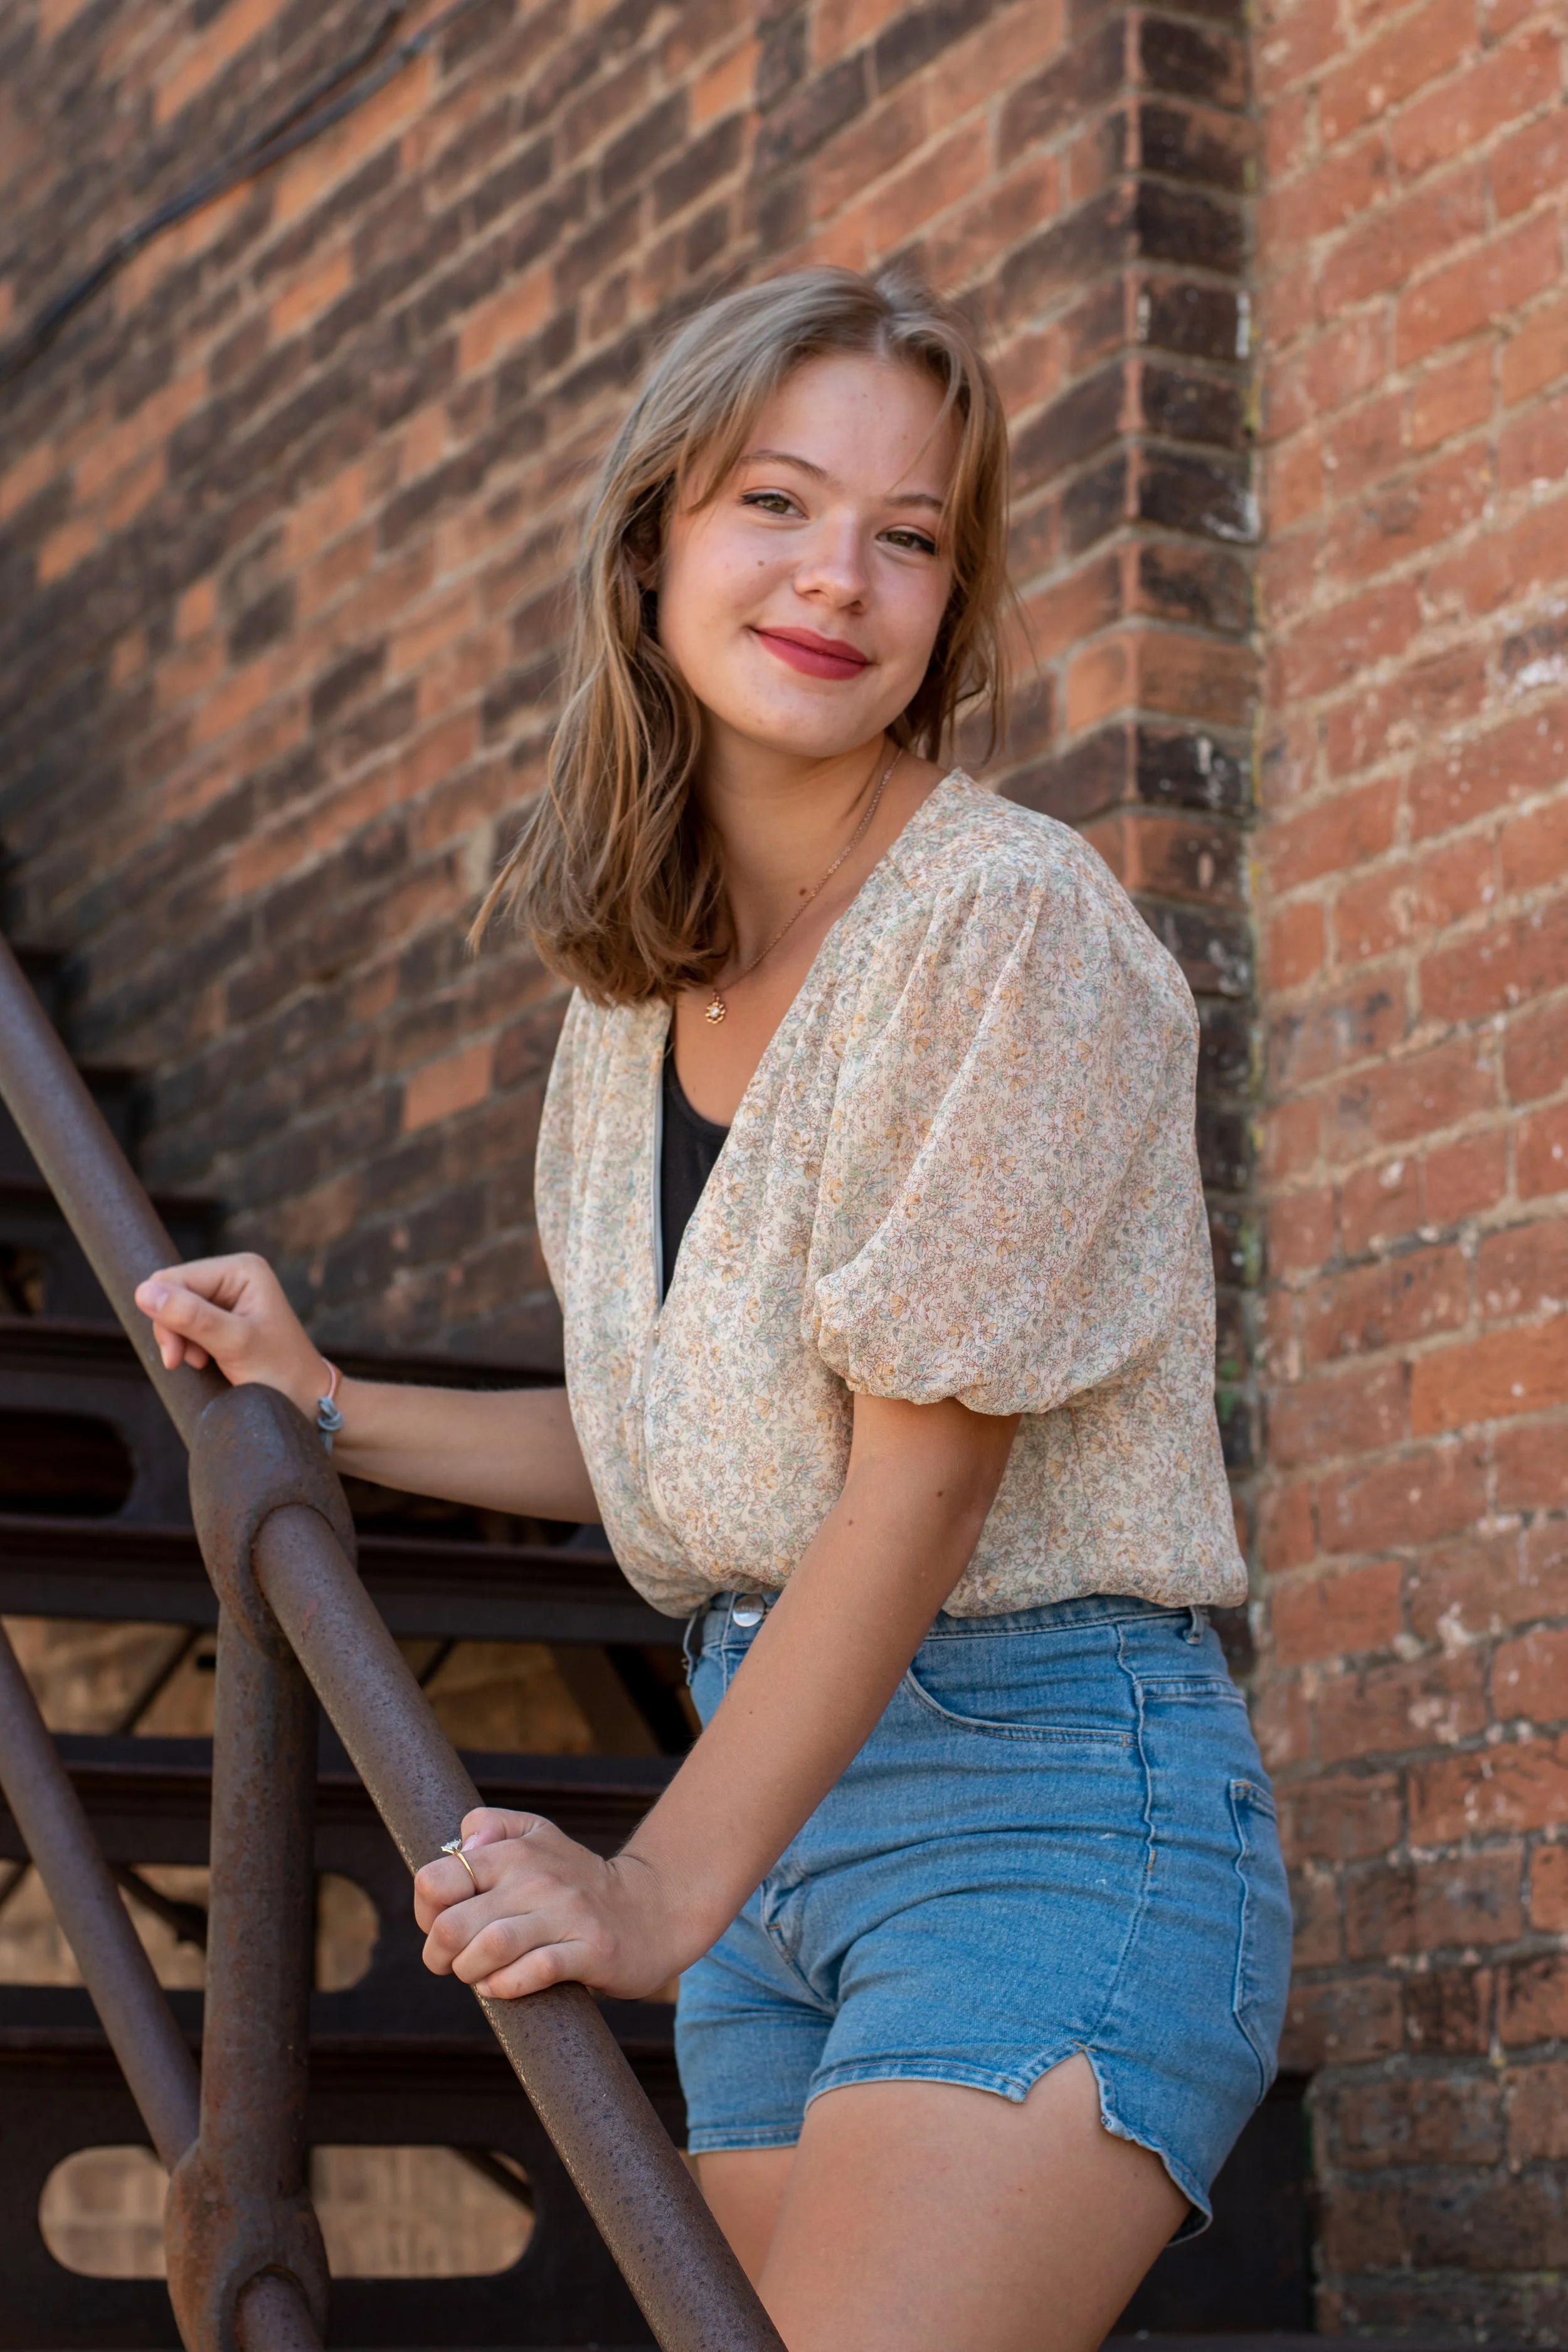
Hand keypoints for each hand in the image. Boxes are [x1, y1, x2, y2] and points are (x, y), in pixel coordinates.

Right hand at [132, 1251, 327, 1417]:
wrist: (307, 1400)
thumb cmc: (280, 1372)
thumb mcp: (234, 1344)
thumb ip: (192, 1317)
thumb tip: (143, 1292)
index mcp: (241, 1269)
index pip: (174, 1278)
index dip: (165, 1315)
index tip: (175, 1357)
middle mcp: (235, 1274)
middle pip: (172, 1291)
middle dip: (173, 1328)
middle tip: (185, 1362)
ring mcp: (230, 1294)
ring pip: (175, 1308)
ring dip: (180, 1339)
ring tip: (200, 1362)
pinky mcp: (224, 1314)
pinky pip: (186, 1321)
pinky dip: (187, 1343)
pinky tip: (203, 1359)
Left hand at [413, 1807, 689, 2001]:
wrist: (652, 1909)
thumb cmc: (576, 1882)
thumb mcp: (536, 1837)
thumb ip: (490, 1828)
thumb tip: (462, 1847)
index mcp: (515, 1849)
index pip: (437, 1878)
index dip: (425, 1910)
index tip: (439, 1924)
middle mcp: (538, 1877)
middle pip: (454, 1923)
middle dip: (440, 1954)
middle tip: (452, 1962)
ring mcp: (566, 1913)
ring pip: (491, 1946)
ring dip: (470, 1972)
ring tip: (478, 1975)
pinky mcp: (591, 1949)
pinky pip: (535, 1971)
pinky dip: (507, 1985)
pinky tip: (504, 1985)